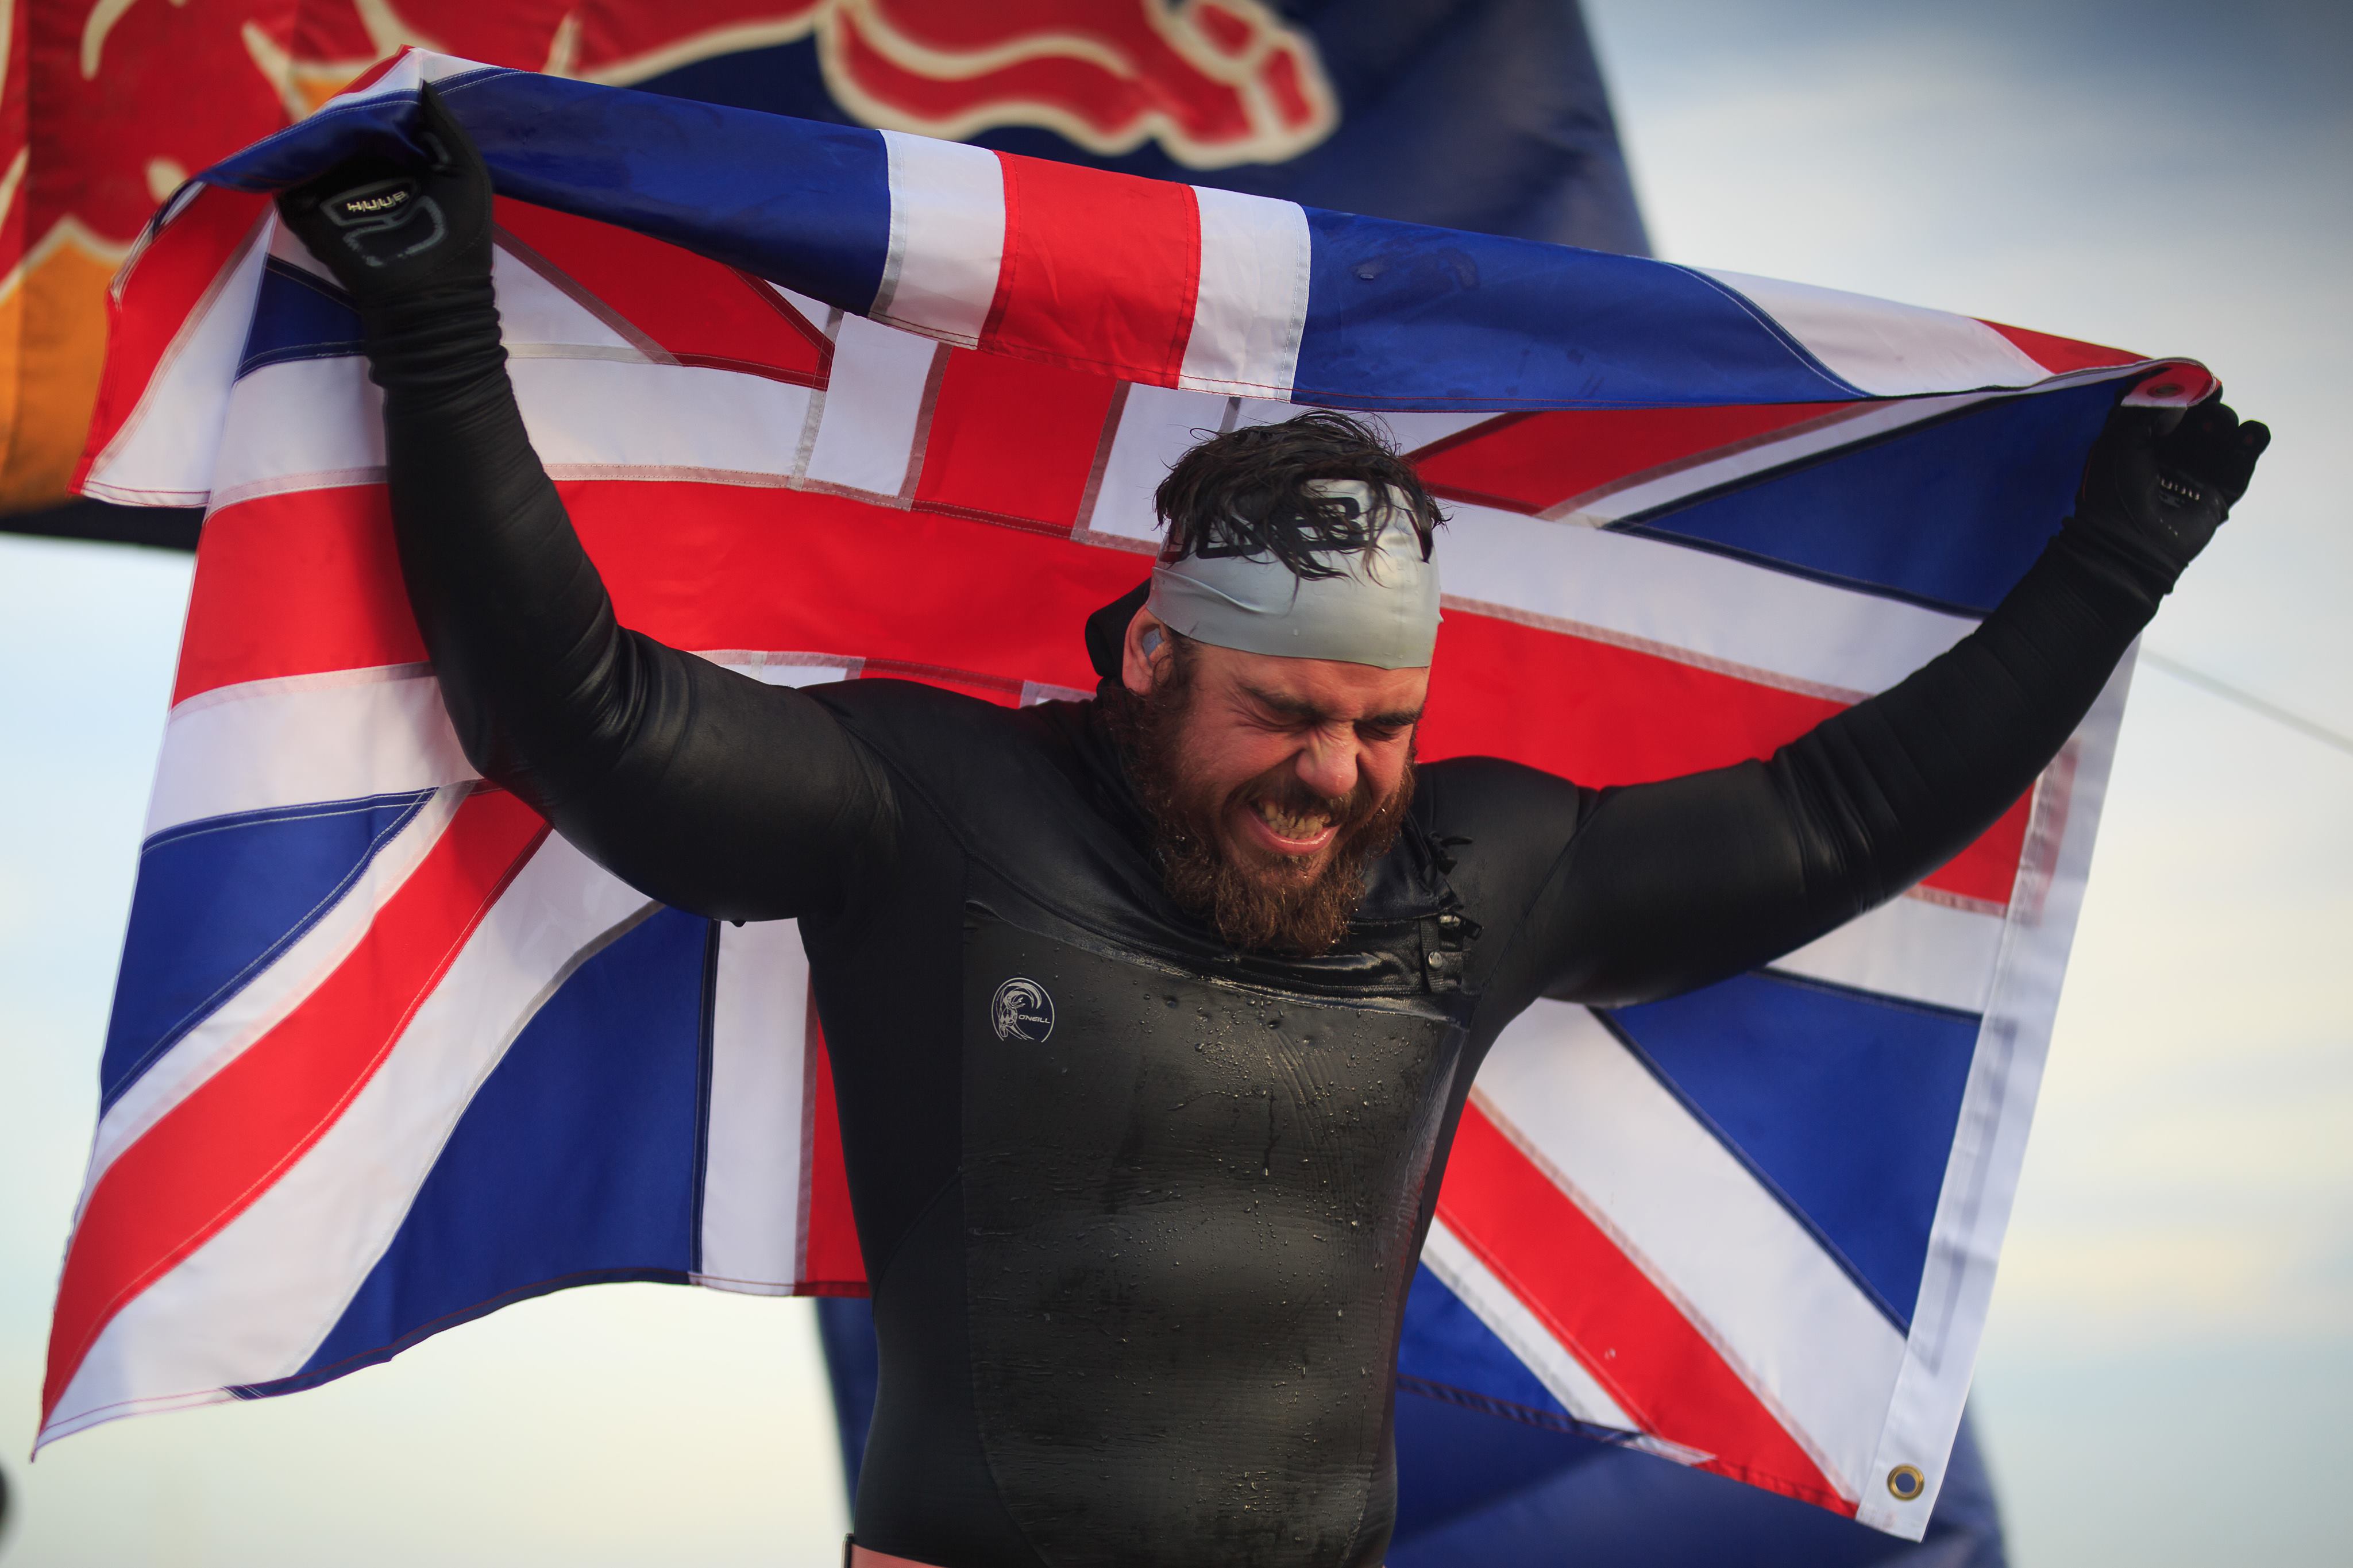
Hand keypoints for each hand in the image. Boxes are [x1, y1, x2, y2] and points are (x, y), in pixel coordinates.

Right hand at [274, 82, 492, 303]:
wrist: (429, 299)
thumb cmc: (458, 237)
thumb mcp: (466, 173)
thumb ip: (444, 127)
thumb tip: (418, 82)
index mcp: (405, 166)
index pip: (383, 122)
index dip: (380, 103)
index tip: (380, 85)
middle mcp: (368, 176)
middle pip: (345, 131)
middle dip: (346, 113)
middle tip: (348, 97)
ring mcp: (336, 194)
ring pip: (318, 149)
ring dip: (318, 132)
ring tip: (328, 116)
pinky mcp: (310, 213)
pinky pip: (291, 178)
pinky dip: (292, 161)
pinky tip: (306, 144)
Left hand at [2074, 395, 2270, 573]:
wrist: (2129, 541)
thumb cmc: (2115, 490)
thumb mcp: (2121, 441)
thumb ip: (2147, 411)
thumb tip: (2180, 398)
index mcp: (2143, 443)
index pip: (2172, 410)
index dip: (2185, 395)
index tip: (2195, 384)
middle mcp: (2172, 457)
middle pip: (2202, 419)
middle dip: (2207, 408)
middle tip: (2207, 404)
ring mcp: (2197, 474)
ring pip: (2224, 437)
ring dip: (2225, 423)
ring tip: (2215, 427)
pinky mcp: (2220, 493)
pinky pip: (2242, 463)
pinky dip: (2252, 443)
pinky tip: (2251, 433)